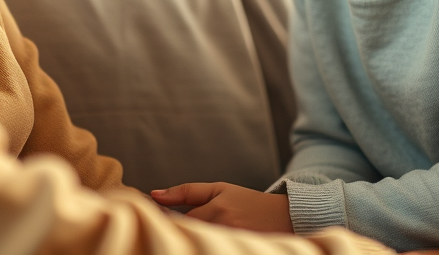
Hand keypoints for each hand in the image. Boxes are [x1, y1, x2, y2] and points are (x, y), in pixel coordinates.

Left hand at [150, 182, 292, 232]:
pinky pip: (213, 246)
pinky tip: (203, 240)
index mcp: (218, 209)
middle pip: (189, 235)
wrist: (284, 217)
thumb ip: (187, 191)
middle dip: (177, 231)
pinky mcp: (237, 250)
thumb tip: (154, 194)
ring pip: (199, 242)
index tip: (154, 216)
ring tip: (189, 233)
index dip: (166, 220)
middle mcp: (225, 227)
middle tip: (171, 226)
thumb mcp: (220, 189)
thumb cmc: (248, 201)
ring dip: (190, 239)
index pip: (180, 220)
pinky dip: (205, 244)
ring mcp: (232, 241)